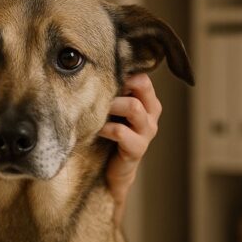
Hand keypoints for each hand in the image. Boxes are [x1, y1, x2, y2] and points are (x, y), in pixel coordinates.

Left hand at [97, 73, 161, 225]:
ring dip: (110, 106)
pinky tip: (94, 129)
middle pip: (142, 85)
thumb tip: (89, 70)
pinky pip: (120, 132)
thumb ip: (111, 94)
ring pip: (133, 106)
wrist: (111, 172)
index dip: (123, 72)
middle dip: (117, 85)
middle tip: (98, 90)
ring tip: (95, 110)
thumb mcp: (111, 111)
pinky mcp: (138, 149)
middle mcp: (151, 114)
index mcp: (148, 101)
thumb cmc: (108, 135)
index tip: (101, 74)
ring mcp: (147, 132)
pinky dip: (104, 128)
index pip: (143, 76)